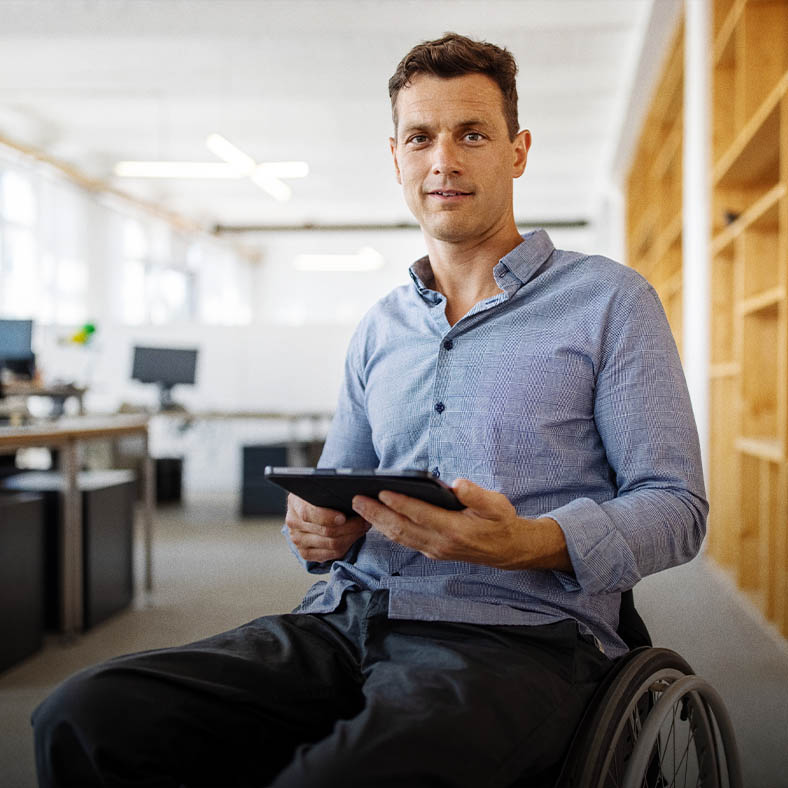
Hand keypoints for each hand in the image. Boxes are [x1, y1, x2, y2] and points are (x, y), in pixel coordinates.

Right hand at [285, 493, 370, 562]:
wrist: (309, 507)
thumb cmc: (320, 495)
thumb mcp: (321, 488)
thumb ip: (331, 490)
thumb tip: (354, 497)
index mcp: (295, 502)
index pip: (308, 513)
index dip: (327, 517)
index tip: (343, 517)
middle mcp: (293, 523)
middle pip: (326, 531)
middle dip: (350, 526)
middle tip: (365, 519)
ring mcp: (298, 540)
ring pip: (332, 545)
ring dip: (352, 536)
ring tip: (363, 526)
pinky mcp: (305, 553)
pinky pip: (332, 554)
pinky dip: (347, 546)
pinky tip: (354, 536)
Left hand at [351, 478, 570, 571]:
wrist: (508, 550)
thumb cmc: (500, 522)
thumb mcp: (497, 504)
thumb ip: (477, 494)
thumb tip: (456, 484)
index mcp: (455, 529)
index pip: (421, 514)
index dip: (400, 503)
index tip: (382, 490)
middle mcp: (440, 542)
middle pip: (402, 528)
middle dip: (377, 513)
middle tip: (356, 498)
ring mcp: (434, 549)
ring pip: (399, 536)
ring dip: (377, 522)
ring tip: (359, 506)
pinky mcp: (432, 551)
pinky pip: (404, 541)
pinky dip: (387, 529)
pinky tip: (376, 518)